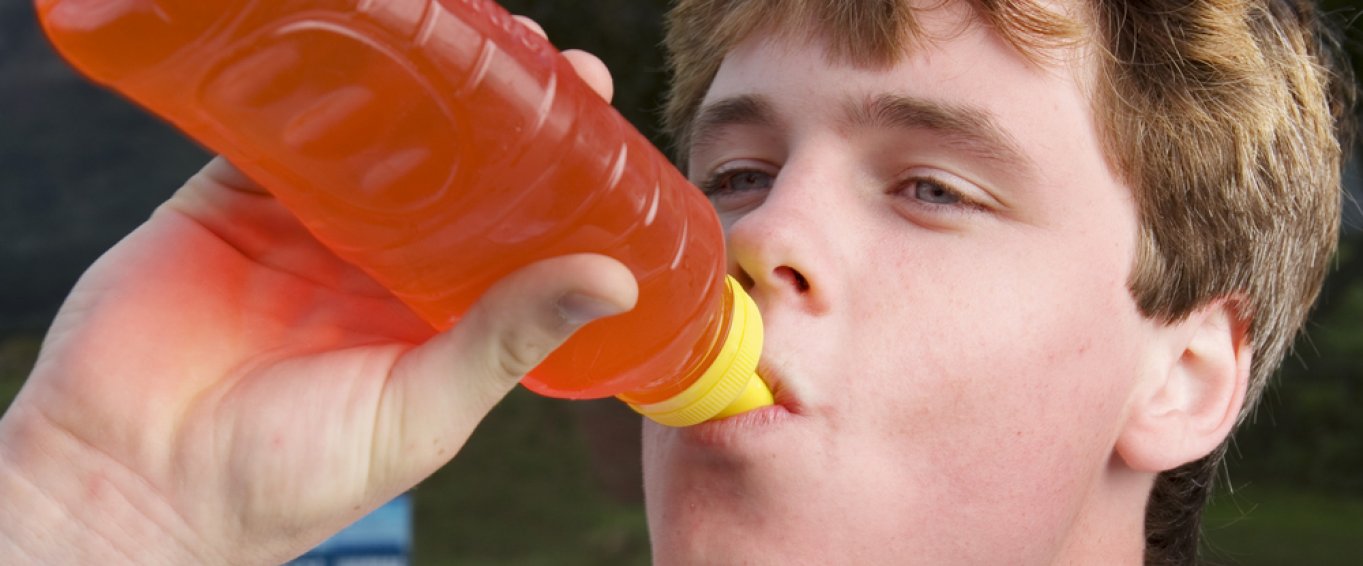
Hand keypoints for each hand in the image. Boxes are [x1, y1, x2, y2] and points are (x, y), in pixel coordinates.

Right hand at [0, 17, 629, 563]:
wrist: (136, 482)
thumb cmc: (289, 479)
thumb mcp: (422, 410)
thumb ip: (508, 338)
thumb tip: (616, 280)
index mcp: (436, 315)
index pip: (512, 231)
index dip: (555, 177)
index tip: (597, 120)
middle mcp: (379, 264)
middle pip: (453, 171)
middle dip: (498, 116)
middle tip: (544, 63)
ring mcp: (307, 227)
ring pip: (373, 137)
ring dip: (417, 88)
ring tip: (473, 40)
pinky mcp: (231, 198)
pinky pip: (278, 126)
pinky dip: (310, 85)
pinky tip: (358, 47)